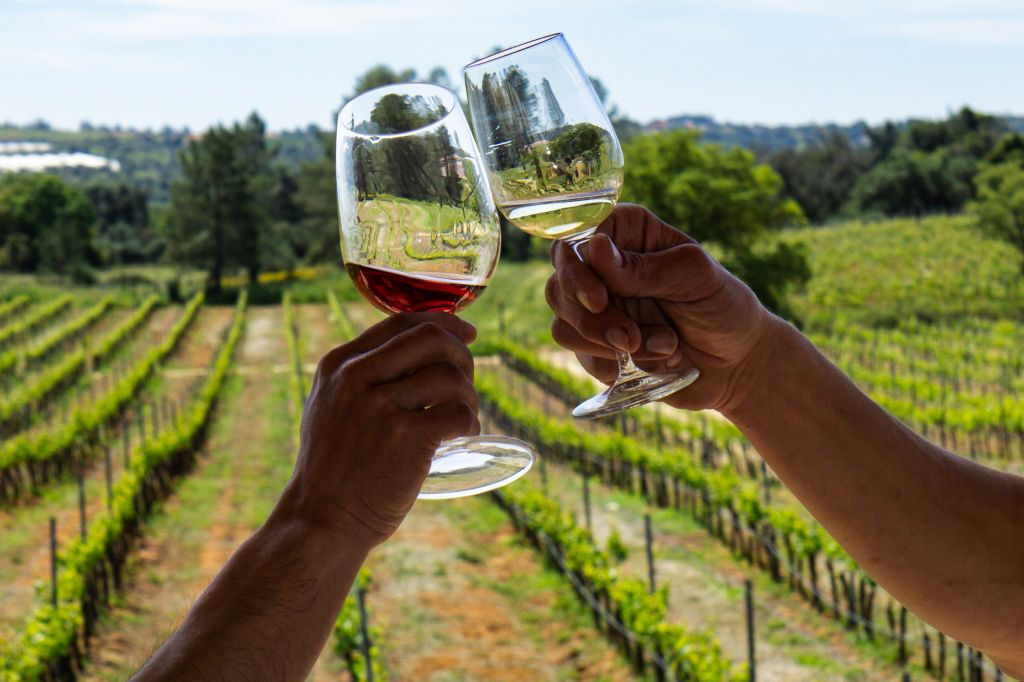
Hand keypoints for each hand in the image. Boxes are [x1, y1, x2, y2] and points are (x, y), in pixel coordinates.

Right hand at [281, 313, 479, 549]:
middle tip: (467, 381)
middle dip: (463, 354)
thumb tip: (416, 349)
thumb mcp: (329, 407)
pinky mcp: (407, 438)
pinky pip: (459, 412)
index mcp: (339, 365)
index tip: (467, 332)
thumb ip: (359, 377)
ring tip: (465, 416)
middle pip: (432, 338)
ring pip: (451, 376)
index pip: (401, 321)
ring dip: (469, 395)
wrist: (321, 521)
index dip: (443, 321)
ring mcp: (381, 407)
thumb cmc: (333, 468)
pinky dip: (470, 422)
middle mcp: (357, 378)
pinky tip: (465, 434)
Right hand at [546, 203, 782, 413]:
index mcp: (628, 234)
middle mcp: (603, 268)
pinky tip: (655, 362)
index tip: (600, 298)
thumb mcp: (695, 277)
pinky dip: (614, 365)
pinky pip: (579, 354)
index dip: (576, 268)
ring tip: (663, 347)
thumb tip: (594, 249)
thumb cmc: (724, 307)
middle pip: (559, 284)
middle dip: (593, 319)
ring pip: (564, 324)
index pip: (576, 236)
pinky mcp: (596, 345)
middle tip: (631, 338)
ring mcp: (596, 308)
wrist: (738, 364)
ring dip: (609, 344)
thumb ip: (645, 267)